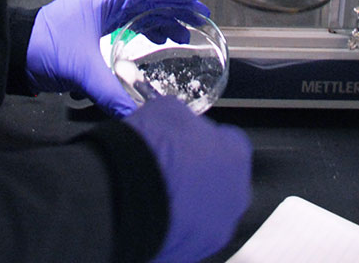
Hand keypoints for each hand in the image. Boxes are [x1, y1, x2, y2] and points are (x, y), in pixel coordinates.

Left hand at [25, 0, 206, 115]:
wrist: (16, 54)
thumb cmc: (46, 49)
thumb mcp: (81, 69)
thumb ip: (111, 93)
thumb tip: (138, 117)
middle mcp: (103, 2)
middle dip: (174, 5)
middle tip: (200, 14)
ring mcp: (99, 14)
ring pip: (139, 11)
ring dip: (162, 19)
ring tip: (184, 33)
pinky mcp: (95, 29)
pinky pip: (129, 24)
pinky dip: (147, 30)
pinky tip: (159, 41)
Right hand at [127, 97, 252, 262]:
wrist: (122, 194)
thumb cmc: (151, 151)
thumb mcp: (168, 109)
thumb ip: (184, 120)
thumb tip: (178, 124)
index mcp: (235, 156)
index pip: (230, 142)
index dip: (205, 139)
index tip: (188, 140)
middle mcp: (234, 197)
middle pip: (222, 181)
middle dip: (201, 174)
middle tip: (173, 167)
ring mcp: (215, 231)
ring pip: (206, 212)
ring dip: (188, 203)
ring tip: (157, 191)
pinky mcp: (192, 254)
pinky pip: (186, 235)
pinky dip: (172, 225)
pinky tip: (151, 211)